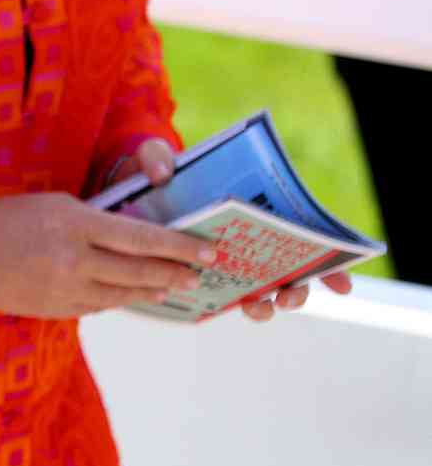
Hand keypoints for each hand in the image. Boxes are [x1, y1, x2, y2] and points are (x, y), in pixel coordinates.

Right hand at [0, 184, 215, 318]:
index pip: (141, 237)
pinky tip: (129, 295)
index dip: (178, 246)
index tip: (206, 251)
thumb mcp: (54, 205)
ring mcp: (68, 290)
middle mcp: (77, 260)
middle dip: (175, 273)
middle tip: (199, 275)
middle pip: (139, 271)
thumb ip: (92, 220)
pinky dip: (117, 298)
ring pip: (123, 294)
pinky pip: (98, 305)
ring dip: (151, 290)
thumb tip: (129, 235)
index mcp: (76, 225)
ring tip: (171, 287)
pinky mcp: (59, 310)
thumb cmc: (7, 219)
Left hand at [103, 137, 356, 322]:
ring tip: (257, 307)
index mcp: (254, 205)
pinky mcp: (198, 273)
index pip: (302, 233)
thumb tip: (162, 174)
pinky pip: (220, 296)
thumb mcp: (153, 156)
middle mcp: (247, 234)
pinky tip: (221, 308)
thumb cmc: (153, 171)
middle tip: (288, 296)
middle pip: (289, 269)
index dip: (329, 261)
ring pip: (261, 289)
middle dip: (298, 289)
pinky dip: (227, 306)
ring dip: (266, 304)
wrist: (123, 190)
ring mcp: (226, 256)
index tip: (342, 283)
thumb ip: (155, 156)